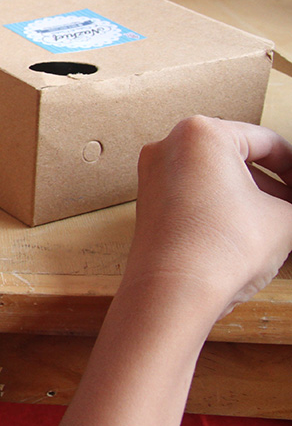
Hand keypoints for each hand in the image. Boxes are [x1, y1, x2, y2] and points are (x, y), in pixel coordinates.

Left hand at [127, 117, 291, 319]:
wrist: (173, 292)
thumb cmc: (224, 247)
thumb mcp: (286, 219)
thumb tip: (288, 208)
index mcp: (202, 133)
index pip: (268, 142)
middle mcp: (168, 146)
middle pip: (238, 159)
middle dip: (273, 185)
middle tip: (291, 208)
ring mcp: (153, 174)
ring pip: (216, 179)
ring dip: (250, 198)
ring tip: (278, 226)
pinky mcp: (148, 202)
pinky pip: (195, 196)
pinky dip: (222, 208)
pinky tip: (247, 234)